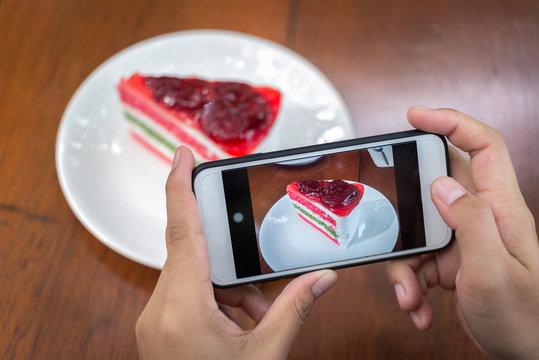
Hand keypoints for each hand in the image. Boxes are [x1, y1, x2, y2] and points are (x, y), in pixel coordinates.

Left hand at [136, 146, 337, 359]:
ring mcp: (156, 320)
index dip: (180, 186)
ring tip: (251, 319)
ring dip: (227, 290)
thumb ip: (294, 310)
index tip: (183, 154)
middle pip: (195, 257)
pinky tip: (238, 326)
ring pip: (194, 278)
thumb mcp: (265, 356)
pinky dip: (216, 302)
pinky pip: (187, 297)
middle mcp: (160, 309)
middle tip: (253, 295)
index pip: (182, 230)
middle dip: (231, 266)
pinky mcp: (159, 329)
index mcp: (182, 309)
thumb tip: (323, 279)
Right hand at [387, 107, 538, 358]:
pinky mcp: (450, 260)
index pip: (482, 146)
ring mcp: (463, 239)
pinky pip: (417, 259)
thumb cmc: (525, 318)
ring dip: (404, 263)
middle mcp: (480, 217)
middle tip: (395, 231)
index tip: (415, 116)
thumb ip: (469, 222)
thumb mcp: (492, 271)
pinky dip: (409, 282)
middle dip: (406, 212)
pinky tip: (417, 305)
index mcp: (499, 208)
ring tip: (409, 293)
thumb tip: (441, 185)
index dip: (450, 122)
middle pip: (433, 188)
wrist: (527, 354)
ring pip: (417, 229)